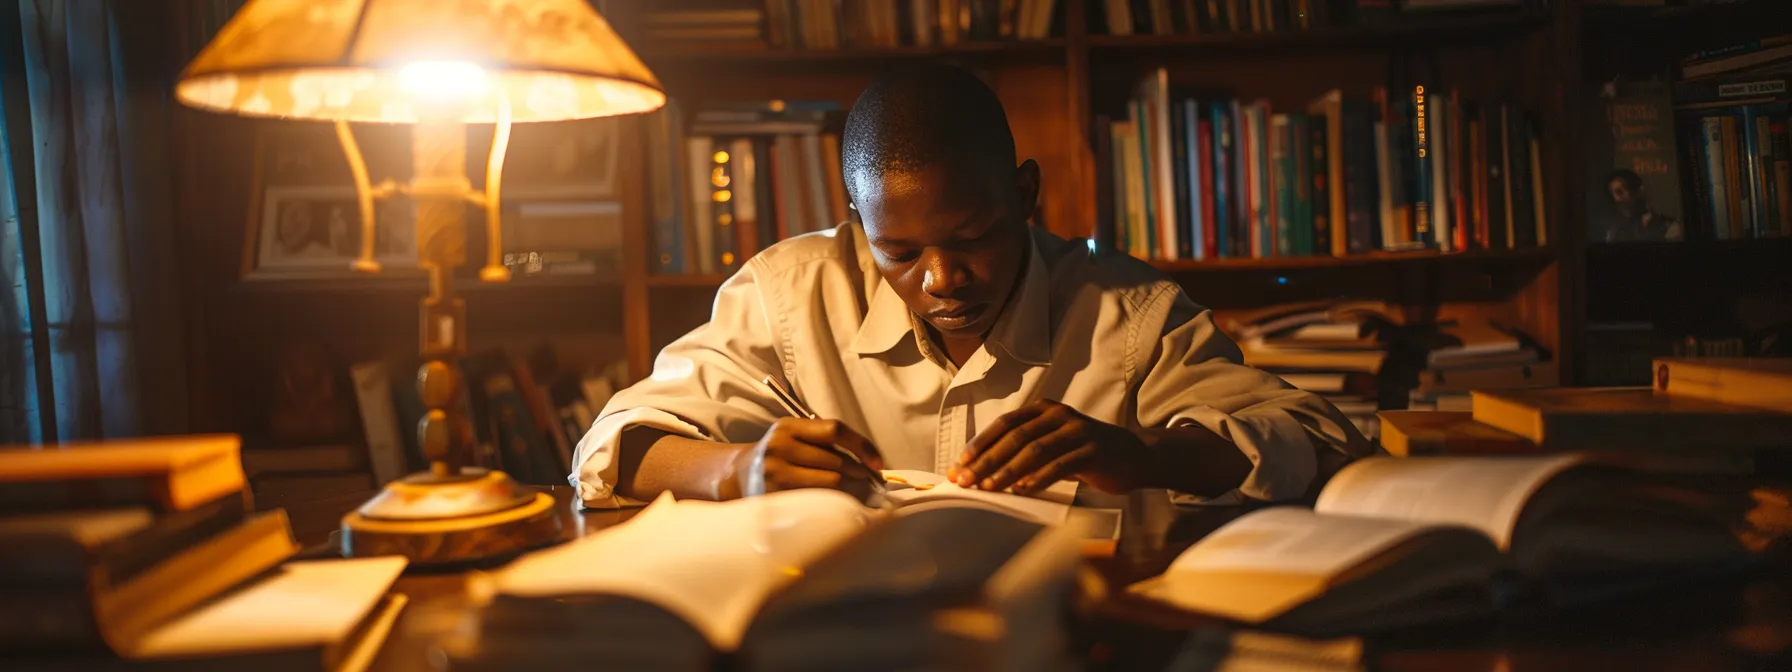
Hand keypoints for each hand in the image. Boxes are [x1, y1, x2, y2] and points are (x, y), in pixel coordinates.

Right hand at [727, 418, 884, 498]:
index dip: (862, 446)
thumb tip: (869, 461)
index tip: (878, 463)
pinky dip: (836, 502)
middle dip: (860, 473)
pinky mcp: (776, 495)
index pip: (835, 430)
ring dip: (852, 489)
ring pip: (830, 482)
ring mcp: (776, 472)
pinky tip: (842, 504)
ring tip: (861, 493)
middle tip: (872, 482)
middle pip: (836, 460)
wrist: (737, 474)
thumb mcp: (792, 436)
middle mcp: (781, 446)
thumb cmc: (777, 454)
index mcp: (790, 426)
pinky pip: (817, 499)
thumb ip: (824, 441)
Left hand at [950, 400, 1148, 495]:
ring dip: (1008, 471)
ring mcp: (1077, 431)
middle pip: (1015, 437)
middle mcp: (1058, 415)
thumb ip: (1023, 454)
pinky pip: (1061, 464)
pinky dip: (1039, 478)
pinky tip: (1023, 490)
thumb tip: (980, 473)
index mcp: (1043, 410)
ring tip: (989, 488)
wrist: (1133, 456)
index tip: (958, 465)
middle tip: (966, 481)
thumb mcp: (1052, 447)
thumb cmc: (1083, 454)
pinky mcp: (1093, 450)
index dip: (980, 444)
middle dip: (987, 460)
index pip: (1004, 424)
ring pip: (1035, 450)